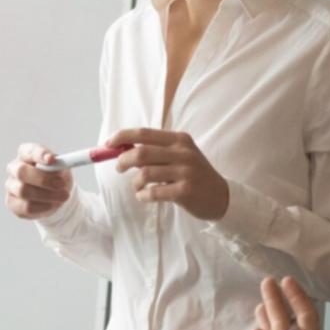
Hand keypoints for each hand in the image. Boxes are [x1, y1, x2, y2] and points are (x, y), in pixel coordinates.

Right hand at [4, 143, 72, 218]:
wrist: (56, 196)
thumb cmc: (57, 176)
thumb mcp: (62, 168)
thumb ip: (60, 165)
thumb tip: (58, 166)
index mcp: (26, 154)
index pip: (28, 151)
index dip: (39, 154)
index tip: (52, 160)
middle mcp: (14, 168)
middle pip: (21, 171)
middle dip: (43, 179)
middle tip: (61, 185)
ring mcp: (11, 186)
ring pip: (23, 191)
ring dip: (47, 195)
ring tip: (63, 196)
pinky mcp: (12, 203)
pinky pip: (26, 207)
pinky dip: (44, 207)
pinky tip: (53, 204)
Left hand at [108, 128, 229, 220]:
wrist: (221, 196)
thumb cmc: (194, 175)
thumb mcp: (181, 155)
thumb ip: (157, 150)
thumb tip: (123, 148)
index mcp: (179, 140)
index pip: (144, 133)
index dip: (122, 137)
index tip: (108, 144)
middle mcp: (183, 153)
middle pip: (141, 152)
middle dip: (123, 160)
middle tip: (119, 168)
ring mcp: (186, 172)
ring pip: (145, 173)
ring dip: (135, 182)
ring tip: (137, 187)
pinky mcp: (185, 191)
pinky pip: (154, 192)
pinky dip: (143, 195)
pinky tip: (144, 196)